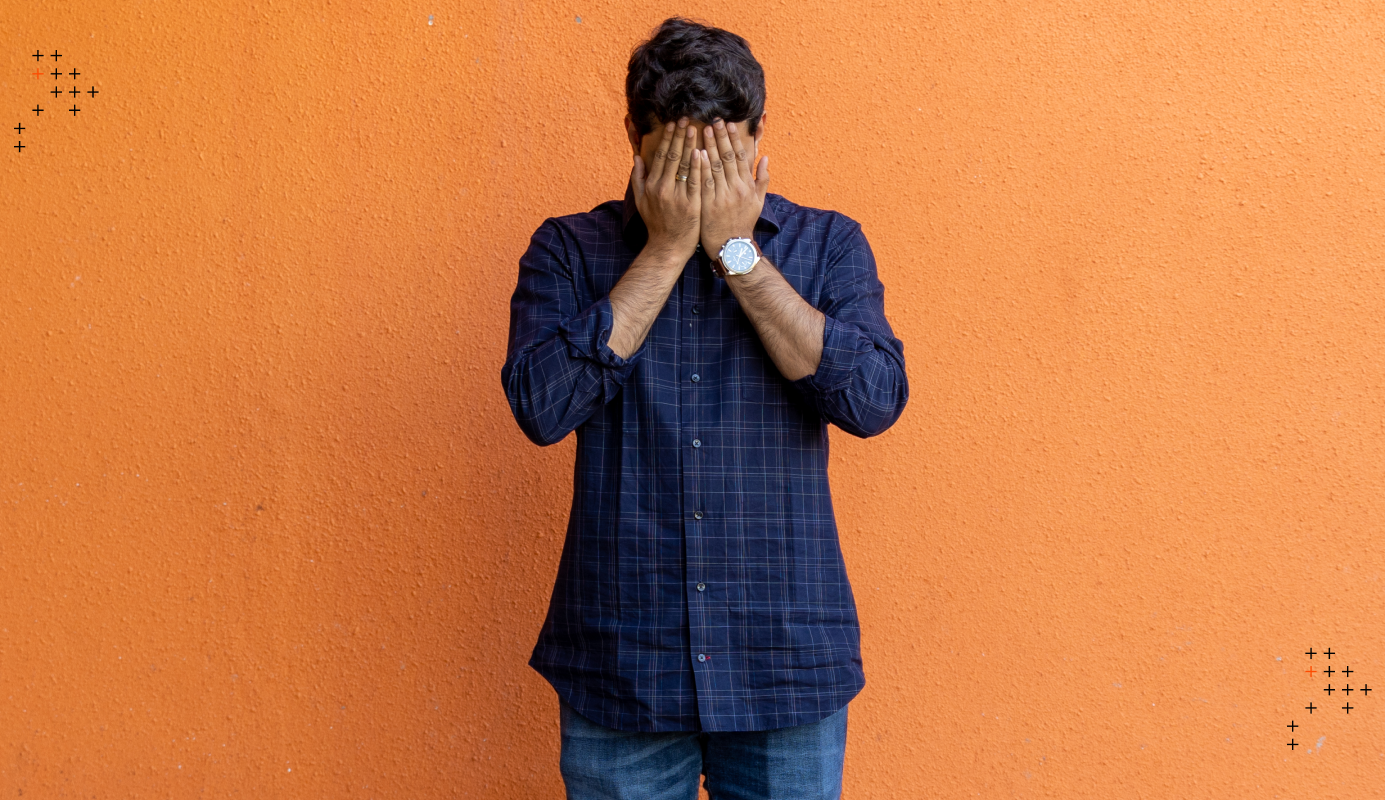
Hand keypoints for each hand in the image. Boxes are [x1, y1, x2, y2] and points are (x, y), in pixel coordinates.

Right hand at [631, 118, 702, 259]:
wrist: (668, 247)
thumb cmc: (656, 223)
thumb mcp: (641, 201)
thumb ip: (638, 178)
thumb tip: (637, 157)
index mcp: (652, 185)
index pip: (662, 156)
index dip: (668, 138)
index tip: (674, 123)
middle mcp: (663, 188)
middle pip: (673, 156)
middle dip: (681, 135)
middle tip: (687, 119)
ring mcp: (678, 197)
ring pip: (685, 166)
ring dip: (691, 145)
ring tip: (698, 129)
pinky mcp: (692, 205)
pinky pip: (696, 181)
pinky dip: (699, 166)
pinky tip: (703, 152)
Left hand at [697, 119, 768, 258]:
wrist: (733, 247)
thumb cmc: (744, 224)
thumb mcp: (758, 202)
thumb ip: (762, 179)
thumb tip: (765, 157)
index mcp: (748, 185)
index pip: (741, 156)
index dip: (734, 139)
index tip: (729, 124)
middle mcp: (737, 188)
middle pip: (728, 157)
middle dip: (721, 137)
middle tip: (714, 120)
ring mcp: (723, 196)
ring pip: (716, 166)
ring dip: (710, 146)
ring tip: (704, 129)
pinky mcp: (709, 204)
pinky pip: (705, 181)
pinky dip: (702, 166)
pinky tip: (696, 152)